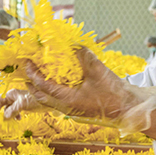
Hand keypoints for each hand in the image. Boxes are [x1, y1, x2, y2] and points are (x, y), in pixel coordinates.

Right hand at [0, 88, 42, 119]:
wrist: (50, 101)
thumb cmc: (37, 99)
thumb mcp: (23, 104)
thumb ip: (13, 110)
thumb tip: (4, 118)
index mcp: (11, 94)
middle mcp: (13, 97)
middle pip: (2, 105)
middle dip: (0, 113)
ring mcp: (17, 102)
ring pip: (8, 110)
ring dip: (8, 116)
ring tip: (9, 122)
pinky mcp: (22, 106)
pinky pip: (14, 112)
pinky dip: (14, 116)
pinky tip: (19, 119)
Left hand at [24, 47, 155, 134]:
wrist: (129, 110)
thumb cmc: (114, 93)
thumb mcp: (98, 71)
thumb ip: (84, 56)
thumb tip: (73, 44)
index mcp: (68, 100)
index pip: (43, 86)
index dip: (33, 74)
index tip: (27, 62)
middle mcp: (66, 107)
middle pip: (41, 97)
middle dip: (32, 83)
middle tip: (26, 70)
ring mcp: (72, 110)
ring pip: (49, 101)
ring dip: (41, 88)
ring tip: (36, 76)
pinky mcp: (78, 109)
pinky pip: (58, 101)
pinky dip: (52, 91)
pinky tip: (56, 82)